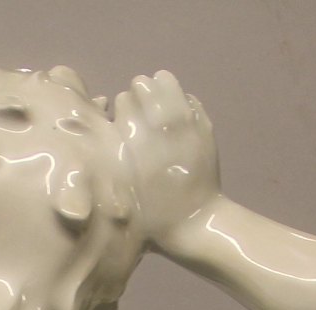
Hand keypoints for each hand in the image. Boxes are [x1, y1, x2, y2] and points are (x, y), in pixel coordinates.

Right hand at [115, 71, 220, 247]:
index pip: (123, 100)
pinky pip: (188, 98)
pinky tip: (178, 123)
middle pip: (142, 84)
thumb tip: (112, 114)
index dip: (122, 111)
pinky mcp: (203, 124)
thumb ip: (115, 147)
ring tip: (159, 114)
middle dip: (139, 97)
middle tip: (142, 117)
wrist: (193, 221)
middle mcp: (159, 122)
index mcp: (136, 137)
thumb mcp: (122, 183)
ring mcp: (185, 120)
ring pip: (166, 82)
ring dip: (160, 93)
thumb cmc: (151, 210)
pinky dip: (182, 104)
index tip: (124, 123)